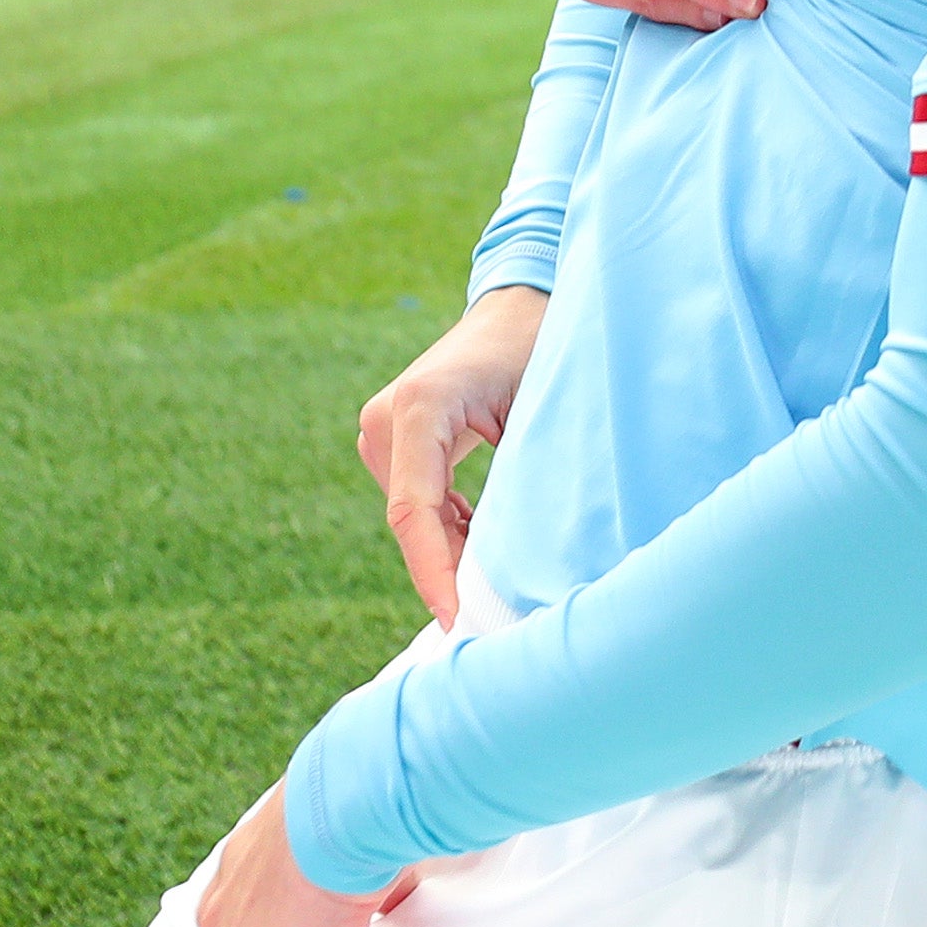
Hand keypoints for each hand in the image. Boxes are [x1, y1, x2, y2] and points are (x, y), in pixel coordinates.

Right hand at [357, 287, 546, 625]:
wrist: (523, 307)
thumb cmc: (543, 350)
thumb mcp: (542, 410)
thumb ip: (521, 478)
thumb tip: (516, 561)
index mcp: (421, 407)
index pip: (413, 510)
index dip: (434, 571)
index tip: (456, 619)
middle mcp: (388, 418)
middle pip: (412, 520)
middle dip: (448, 570)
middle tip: (494, 618)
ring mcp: (383, 428)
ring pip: (412, 515)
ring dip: (451, 549)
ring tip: (499, 587)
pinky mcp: (393, 439)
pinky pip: (415, 500)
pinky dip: (447, 528)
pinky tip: (483, 548)